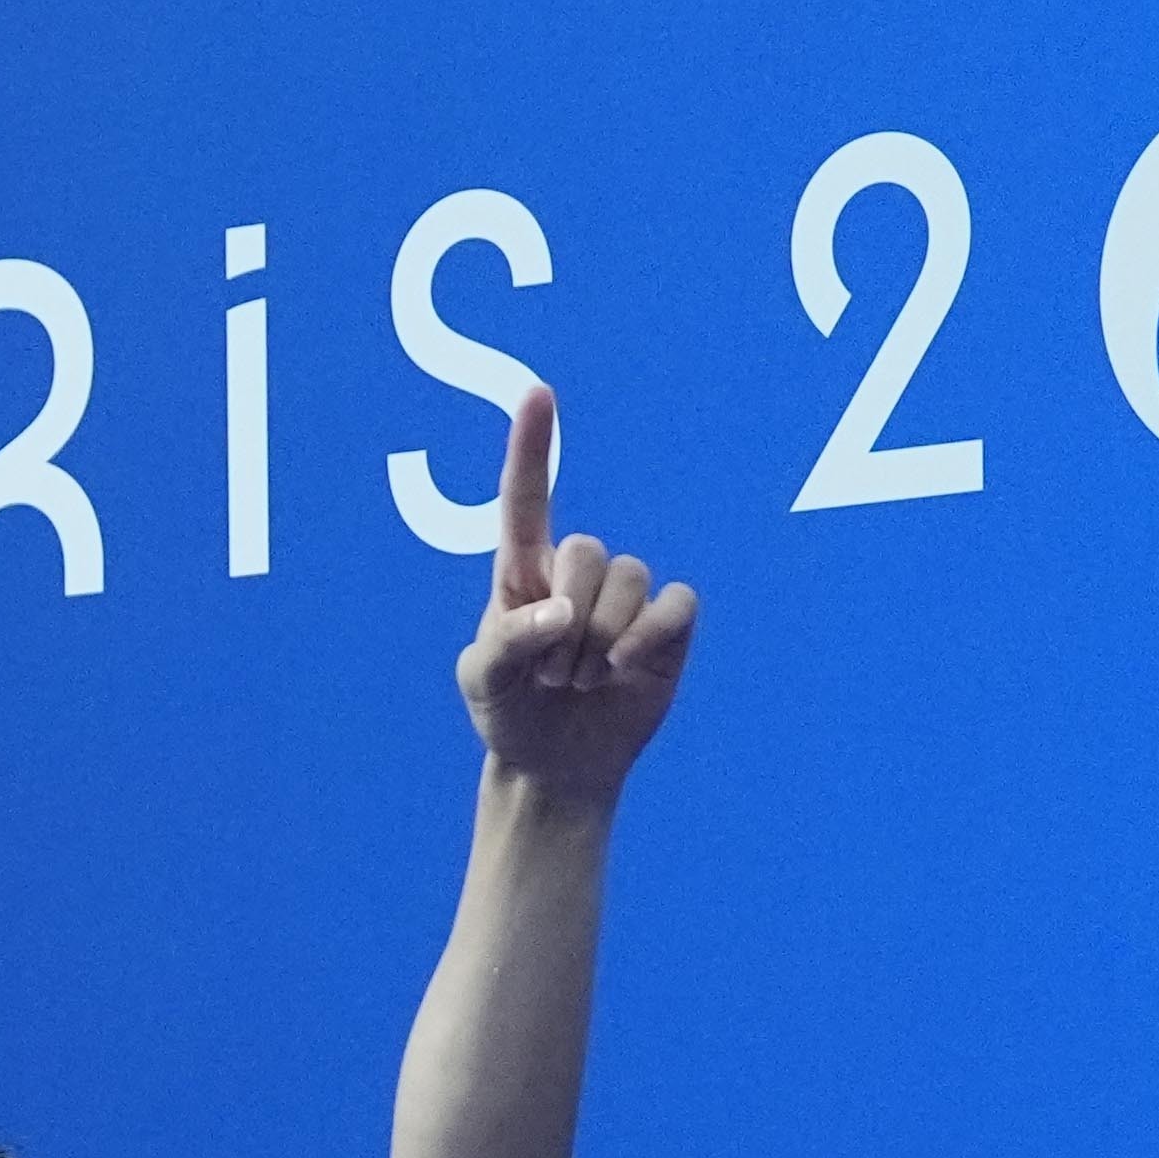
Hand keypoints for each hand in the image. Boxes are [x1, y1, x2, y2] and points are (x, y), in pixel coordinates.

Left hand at [452, 388, 696, 810]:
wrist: (554, 764)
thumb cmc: (509, 712)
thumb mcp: (482, 683)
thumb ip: (505, 642)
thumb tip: (560, 611)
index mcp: (522, 574)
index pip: (527, 501)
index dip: (532, 448)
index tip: (538, 394)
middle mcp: (577, 573)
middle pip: (588, 553)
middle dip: (567, 623)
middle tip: (551, 674)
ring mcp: (625, 595)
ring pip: (631, 580)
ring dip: (601, 642)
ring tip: (581, 679)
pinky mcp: (668, 623)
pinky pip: (676, 603)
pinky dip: (647, 638)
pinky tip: (624, 670)